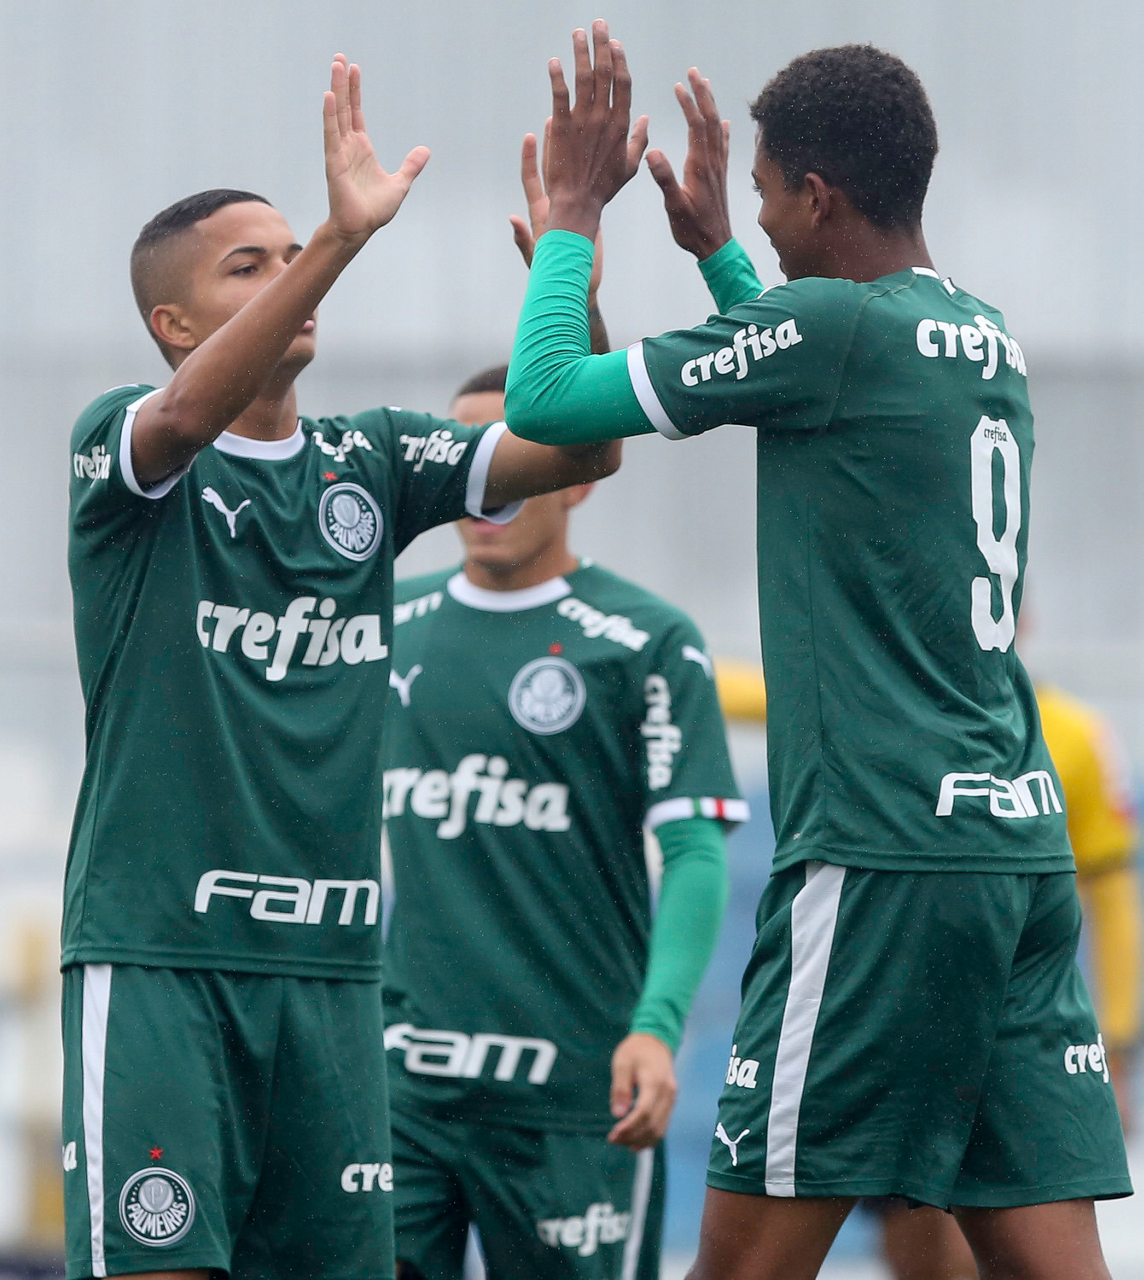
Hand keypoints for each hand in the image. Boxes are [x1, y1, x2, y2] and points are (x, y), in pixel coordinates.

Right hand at [322, 54, 429, 246]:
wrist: (361, 228)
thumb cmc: (375, 210)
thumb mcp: (400, 183)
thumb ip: (411, 166)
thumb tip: (425, 150)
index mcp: (361, 148)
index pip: (356, 113)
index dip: (354, 91)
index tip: (353, 69)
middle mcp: (348, 146)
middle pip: (344, 107)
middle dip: (342, 82)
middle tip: (340, 57)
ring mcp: (339, 152)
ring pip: (336, 115)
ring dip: (335, 90)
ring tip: (336, 66)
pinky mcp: (334, 162)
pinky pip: (331, 135)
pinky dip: (329, 116)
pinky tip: (328, 96)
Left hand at [510, 125, 604, 299]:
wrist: (576, 287)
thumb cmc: (554, 276)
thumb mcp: (537, 257)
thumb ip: (523, 239)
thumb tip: (512, 219)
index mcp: (542, 215)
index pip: (532, 180)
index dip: (529, 159)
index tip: (529, 136)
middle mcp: (554, 209)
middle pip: (551, 171)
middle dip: (552, 146)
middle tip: (555, 118)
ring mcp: (569, 213)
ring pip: (570, 178)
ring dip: (571, 155)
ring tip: (576, 130)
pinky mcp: (586, 219)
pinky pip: (586, 191)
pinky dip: (590, 175)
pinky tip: (599, 158)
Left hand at [544, 21, 648, 240]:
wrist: (578, 202)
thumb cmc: (603, 188)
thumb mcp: (629, 166)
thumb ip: (639, 140)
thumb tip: (645, 119)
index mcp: (620, 125)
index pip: (623, 84)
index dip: (619, 60)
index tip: (615, 43)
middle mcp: (603, 118)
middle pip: (604, 73)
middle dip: (601, 45)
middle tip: (598, 24)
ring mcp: (582, 121)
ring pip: (583, 78)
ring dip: (580, 53)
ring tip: (578, 33)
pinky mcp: (561, 127)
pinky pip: (560, 95)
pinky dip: (557, 76)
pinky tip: (555, 61)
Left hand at [607, 1033, 676, 1148]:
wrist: (655, 1041)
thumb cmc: (635, 1051)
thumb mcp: (621, 1064)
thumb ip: (620, 1089)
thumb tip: (618, 1114)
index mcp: (654, 1082)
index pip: (644, 1113)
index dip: (629, 1128)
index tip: (612, 1135)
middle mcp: (667, 1093)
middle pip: (652, 1124)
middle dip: (632, 1136)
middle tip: (613, 1139)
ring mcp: (672, 1098)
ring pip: (660, 1128)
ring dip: (641, 1140)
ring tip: (622, 1142)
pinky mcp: (671, 1102)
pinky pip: (663, 1124)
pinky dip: (651, 1136)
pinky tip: (636, 1141)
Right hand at [646, 68, 732, 259]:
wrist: (716, 246)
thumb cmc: (693, 230)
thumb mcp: (674, 206)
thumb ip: (664, 179)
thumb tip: (653, 152)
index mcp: (699, 166)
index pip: (696, 126)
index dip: (688, 104)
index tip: (679, 85)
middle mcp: (712, 162)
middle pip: (710, 120)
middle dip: (702, 94)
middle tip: (694, 73)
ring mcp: (718, 168)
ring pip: (718, 129)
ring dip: (711, 106)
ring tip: (705, 88)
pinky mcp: (720, 176)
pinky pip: (723, 146)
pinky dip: (723, 130)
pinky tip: (725, 124)